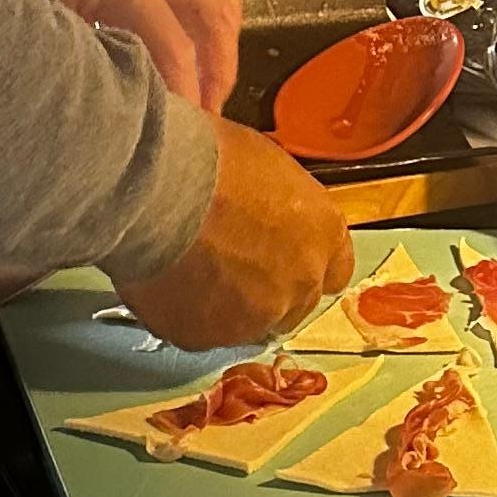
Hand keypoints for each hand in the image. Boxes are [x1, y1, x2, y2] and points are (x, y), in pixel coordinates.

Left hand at [0, 0, 239, 117]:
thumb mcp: (56, 20)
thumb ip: (98, 56)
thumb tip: (133, 102)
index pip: (174, 47)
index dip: (188, 92)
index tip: (190, 125)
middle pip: (214, 17)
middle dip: (220, 70)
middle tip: (210, 109)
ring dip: (226, 39)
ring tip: (214, 79)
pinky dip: (221, 8)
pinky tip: (211, 37)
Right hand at [112, 123, 353, 351]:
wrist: (161, 189)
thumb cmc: (212, 158)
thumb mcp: (266, 163)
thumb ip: (277, 201)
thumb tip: (259, 204)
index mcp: (323, 234)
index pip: (335, 269)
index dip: (303, 262)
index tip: (281, 254)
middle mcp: (300, 285)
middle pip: (292, 305)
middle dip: (265, 290)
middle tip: (227, 264)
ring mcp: (255, 318)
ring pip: (244, 324)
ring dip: (223, 306)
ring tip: (186, 273)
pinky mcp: (206, 338)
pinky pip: (197, 332)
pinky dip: (182, 314)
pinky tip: (162, 284)